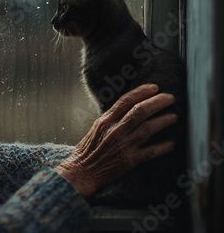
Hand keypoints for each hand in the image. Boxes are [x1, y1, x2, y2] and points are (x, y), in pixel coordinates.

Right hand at [55, 84, 177, 197]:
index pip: (126, 100)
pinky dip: (163, 147)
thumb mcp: (98, 126)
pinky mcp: (129, 161)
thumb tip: (130, 107)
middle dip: (158, 102)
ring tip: (174, 117)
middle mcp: (115, 130)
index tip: (154, 87)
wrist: (83, 170)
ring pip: (148, 128)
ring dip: (164, 121)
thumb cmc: (90, 147)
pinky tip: (172, 143)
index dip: (142, 92)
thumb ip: (113, 117)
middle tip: (170, 98)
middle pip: (140, 111)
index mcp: (106, 120)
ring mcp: (123, 145)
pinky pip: (151, 152)